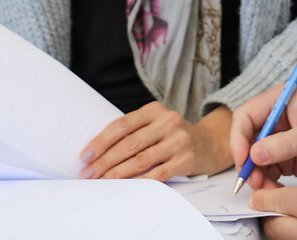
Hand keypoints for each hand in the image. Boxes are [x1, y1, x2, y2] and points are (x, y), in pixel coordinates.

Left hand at [79, 103, 232, 180]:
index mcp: (155, 110)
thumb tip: (98, 153)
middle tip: (88, 173)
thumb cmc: (173, 135)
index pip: (122, 125)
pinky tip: (126, 186)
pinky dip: (139, 181)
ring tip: (102, 181)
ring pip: (141, 160)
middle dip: (105, 161)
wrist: (211, 143)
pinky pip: (158, 174)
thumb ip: (134, 132)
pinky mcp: (186, 159)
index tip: (85, 156)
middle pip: (129, 143)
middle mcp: (168, 122)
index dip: (101, 141)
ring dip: (117, 173)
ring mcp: (179, 141)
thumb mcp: (156, 124)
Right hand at [230, 86, 296, 189]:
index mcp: (278, 101)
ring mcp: (278, 139)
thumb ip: (285, 144)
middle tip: (253, 180)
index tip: (243, 159)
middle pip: (246, 139)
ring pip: (254, 158)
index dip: (239, 137)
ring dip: (256, 174)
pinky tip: (275, 189)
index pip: (246, 116)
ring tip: (266, 188)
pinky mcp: (284, 158)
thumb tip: (255, 154)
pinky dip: (267, 181)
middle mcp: (274, 119)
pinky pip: (266, 170)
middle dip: (247, 161)